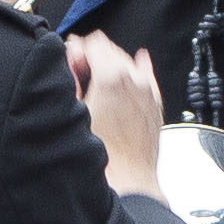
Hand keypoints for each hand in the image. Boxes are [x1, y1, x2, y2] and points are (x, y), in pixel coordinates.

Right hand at [68, 31, 167, 200]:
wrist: (127, 182)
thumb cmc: (103, 157)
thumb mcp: (75, 111)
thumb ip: (71, 77)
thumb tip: (71, 58)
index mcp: (113, 77)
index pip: (93, 42)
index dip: (77, 48)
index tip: (69, 60)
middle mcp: (135, 80)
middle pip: (111, 49)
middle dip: (93, 57)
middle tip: (77, 73)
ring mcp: (147, 92)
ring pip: (128, 62)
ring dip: (111, 66)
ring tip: (95, 84)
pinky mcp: (154, 105)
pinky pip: (146, 77)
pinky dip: (136, 73)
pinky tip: (129, 74)